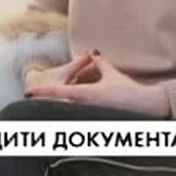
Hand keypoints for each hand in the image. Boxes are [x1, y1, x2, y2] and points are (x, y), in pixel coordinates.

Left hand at [25, 51, 170, 116]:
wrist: (146, 106)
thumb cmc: (128, 90)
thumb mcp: (111, 74)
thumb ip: (99, 63)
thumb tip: (92, 54)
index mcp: (86, 94)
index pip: (58, 92)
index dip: (43, 91)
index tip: (29, 91)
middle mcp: (85, 107)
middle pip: (59, 107)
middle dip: (45, 105)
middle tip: (30, 101)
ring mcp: (91, 116)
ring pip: (67, 114)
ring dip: (55, 112)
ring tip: (40, 112)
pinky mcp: (96, 121)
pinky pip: (79, 119)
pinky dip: (70, 116)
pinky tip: (63, 117)